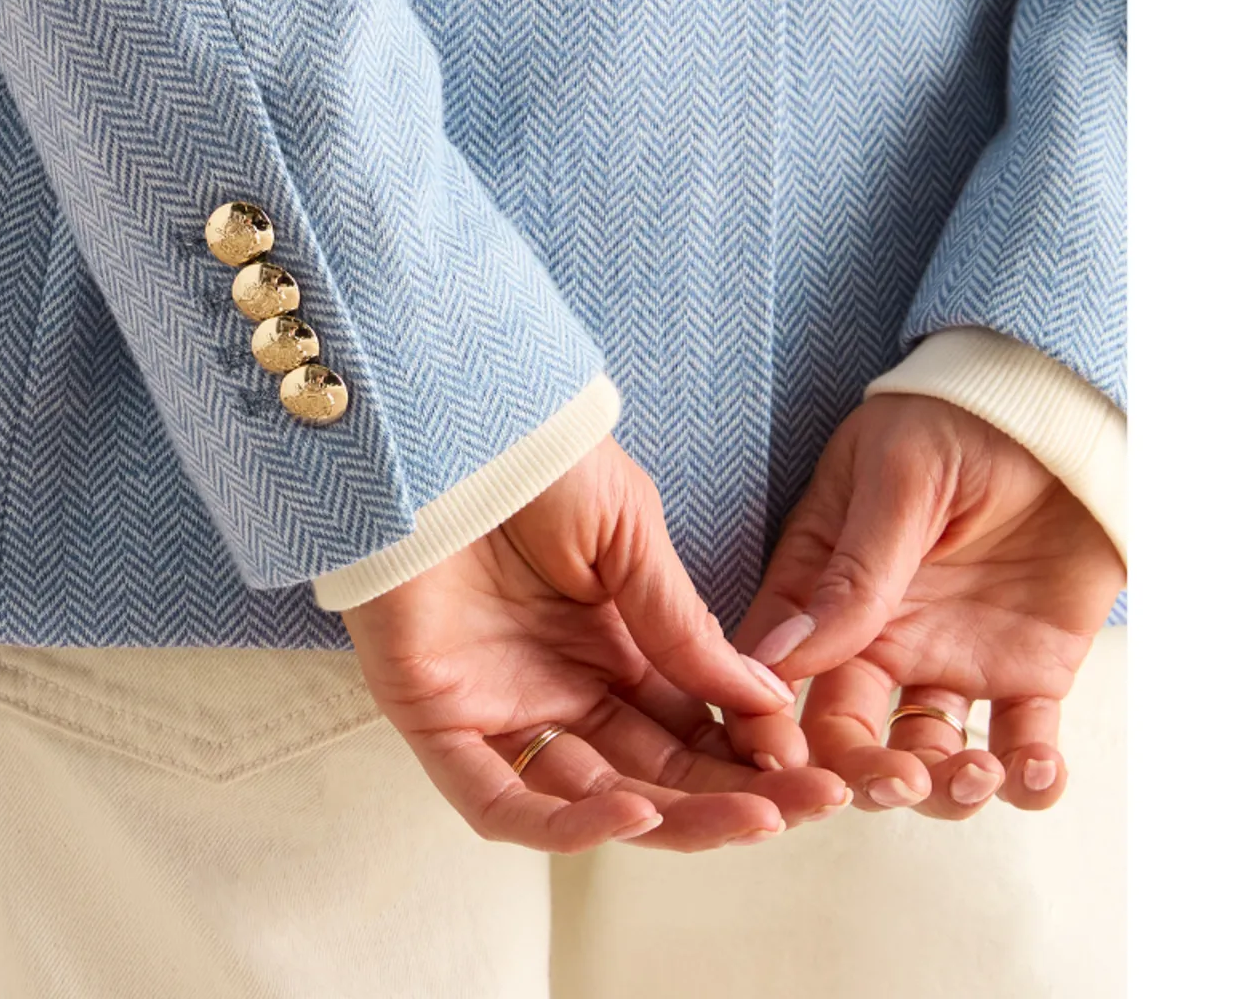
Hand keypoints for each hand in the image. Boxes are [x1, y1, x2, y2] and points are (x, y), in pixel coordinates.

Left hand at [339, 436, 850, 853]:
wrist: (438, 423)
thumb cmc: (531, 459)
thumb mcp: (628, 534)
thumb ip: (682, 625)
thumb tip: (766, 701)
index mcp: (608, 640)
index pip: (689, 723)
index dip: (750, 752)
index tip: (810, 764)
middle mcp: (559, 684)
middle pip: (652, 771)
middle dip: (731, 795)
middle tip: (806, 805)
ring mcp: (499, 706)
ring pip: (592, 798)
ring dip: (673, 818)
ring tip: (748, 815)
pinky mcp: (438, 721)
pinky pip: (502, 800)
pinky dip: (568, 824)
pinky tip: (639, 813)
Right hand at [731, 394, 1123, 819]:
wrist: (1057, 414)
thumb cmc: (955, 424)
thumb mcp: (895, 480)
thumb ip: (852, 572)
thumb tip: (776, 659)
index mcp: (821, 585)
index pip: (774, 672)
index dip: (770, 728)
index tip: (786, 764)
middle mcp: (877, 636)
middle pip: (847, 733)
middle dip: (865, 774)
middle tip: (900, 779)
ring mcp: (949, 658)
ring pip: (930, 755)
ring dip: (946, 787)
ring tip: (977, 770)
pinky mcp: (1025, 673)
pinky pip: (1023, 746)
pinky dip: (1030, 778)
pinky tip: (1032, 768)